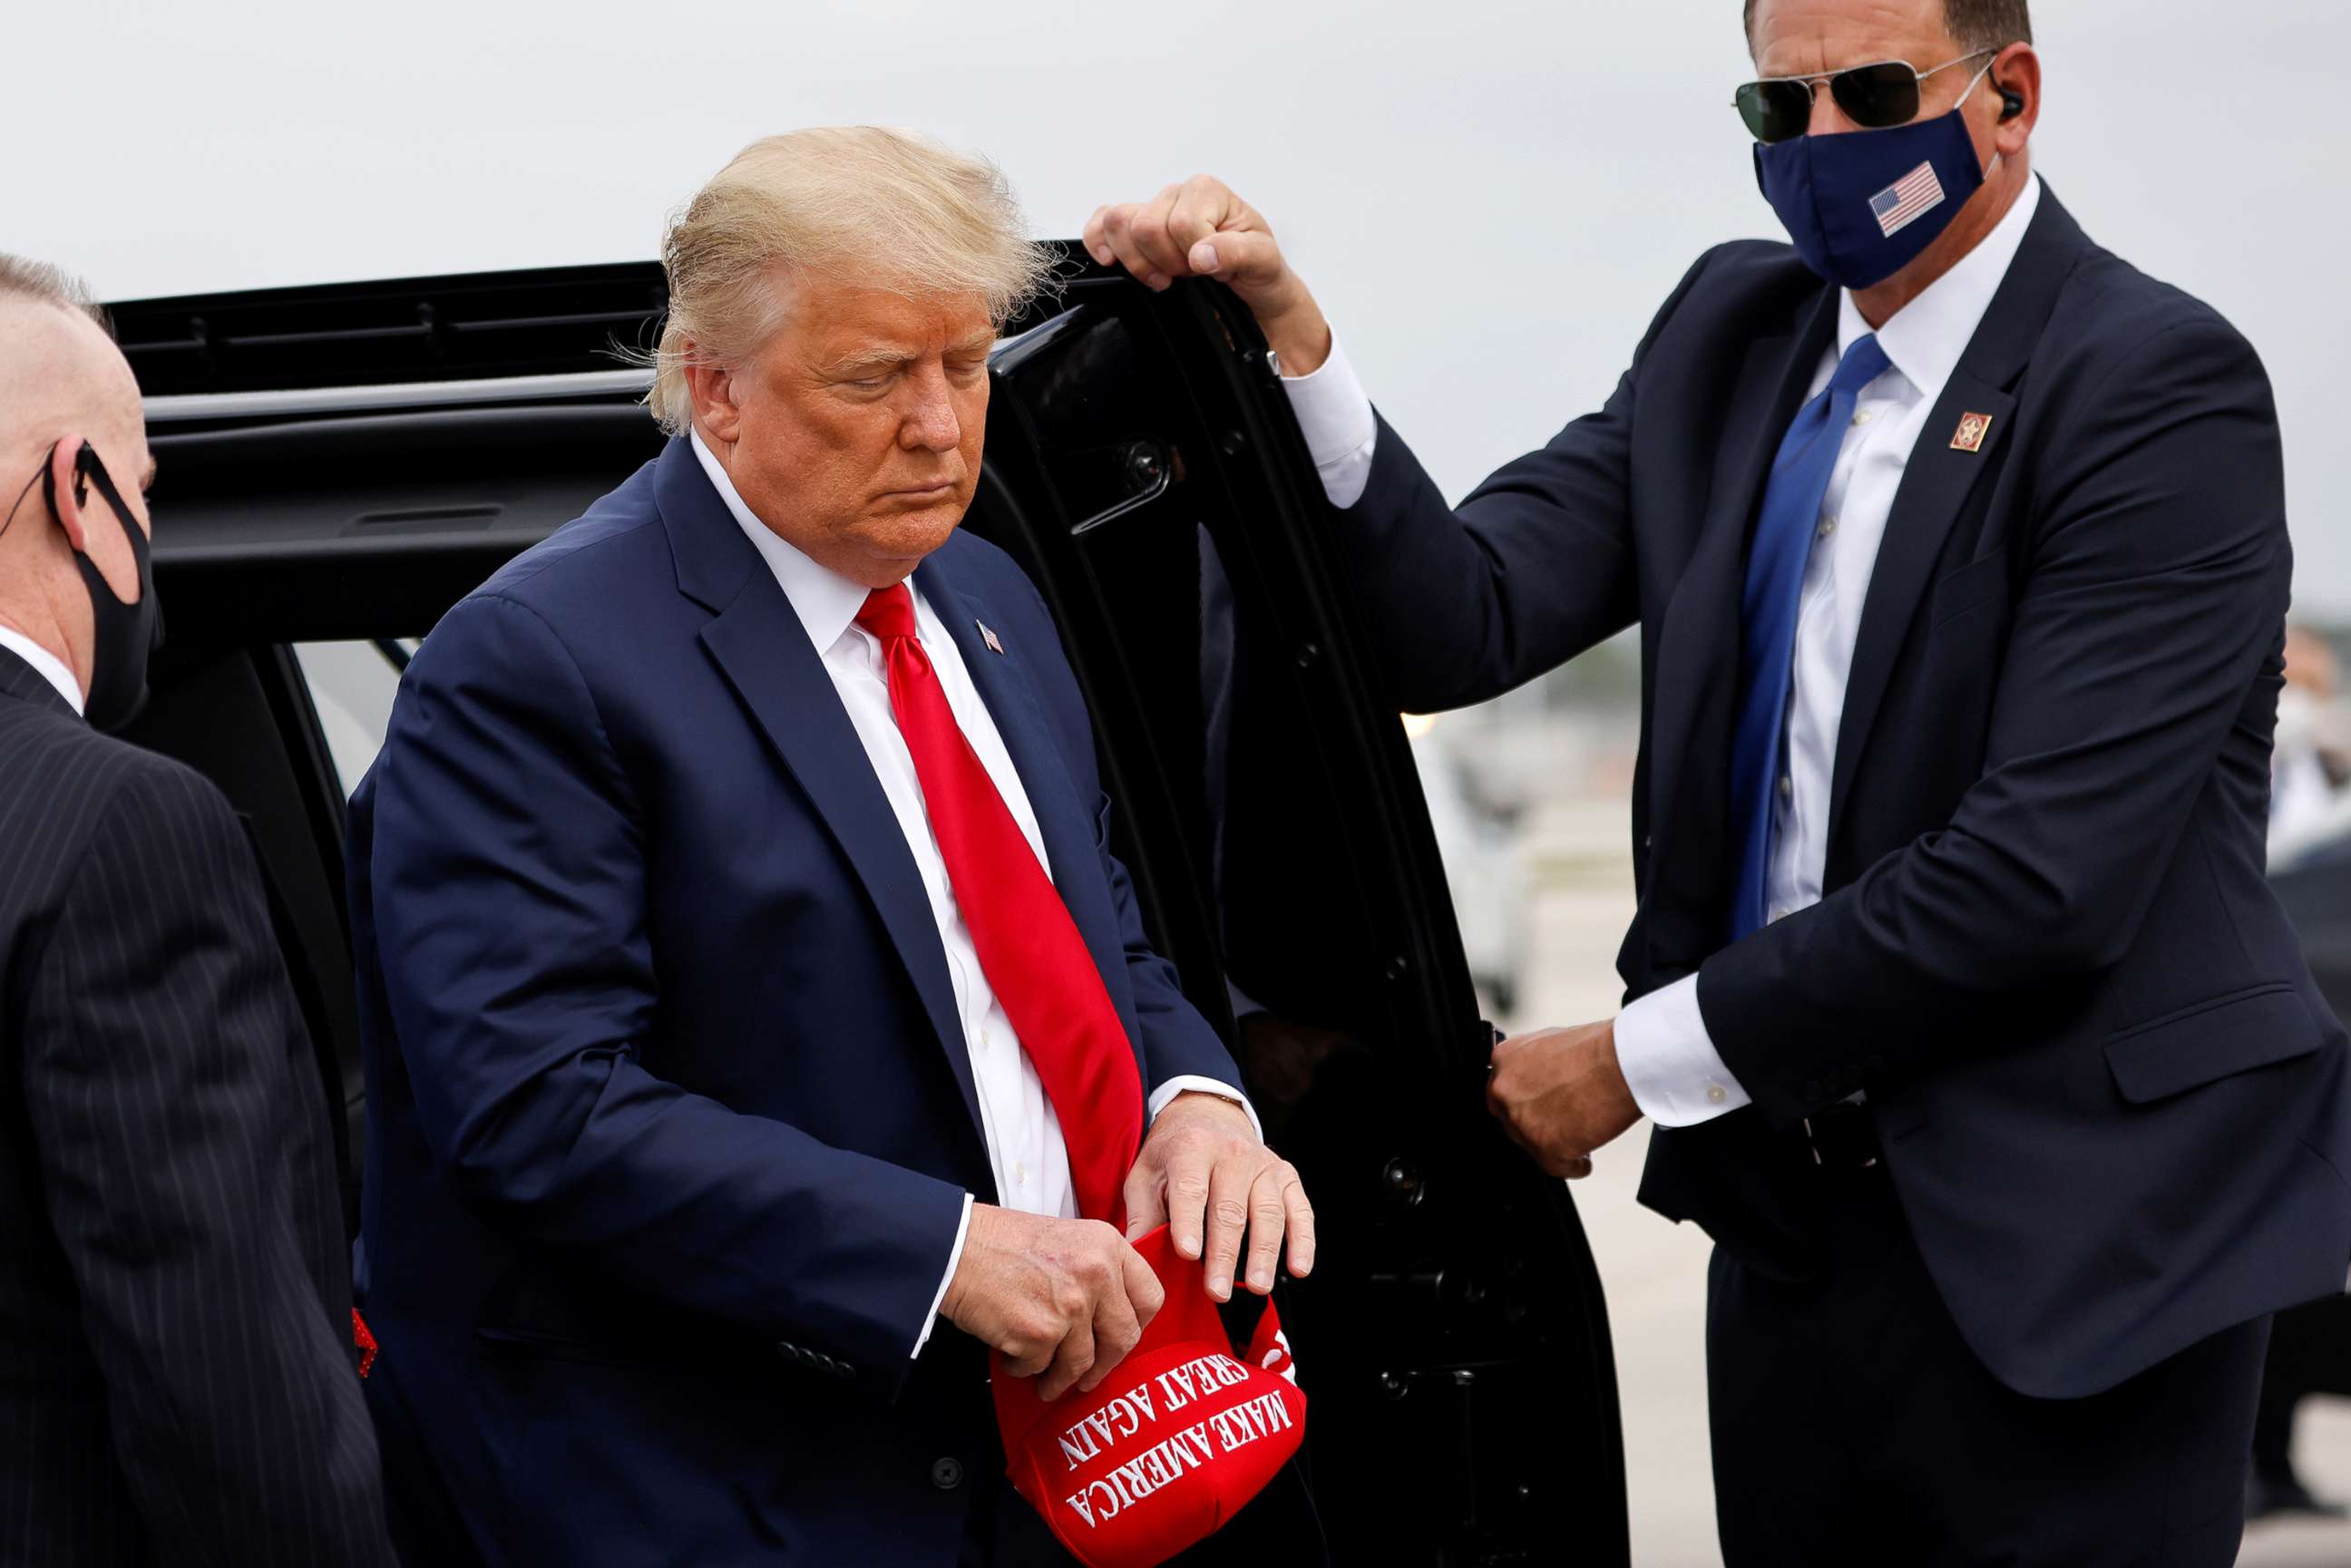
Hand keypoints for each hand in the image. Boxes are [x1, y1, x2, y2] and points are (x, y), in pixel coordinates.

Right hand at [940, 1205, 1164, 1400]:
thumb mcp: (1067, 1238)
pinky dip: (1026, 1369)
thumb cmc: (1002, 1242)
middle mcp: (1097, 1274)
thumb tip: (1111, 1315)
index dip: (1139, 1323)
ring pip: (1082, 1362)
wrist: (956, 1246)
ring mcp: (1071, 1306)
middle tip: (1089, 1376)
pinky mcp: (1040, 1333)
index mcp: (1108, 1245)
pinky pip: (1042, 1367)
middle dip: (1105, 1364)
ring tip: (1045, 1378)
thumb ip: (1097, 1270)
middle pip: (1124, 1337)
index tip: (1123, 1337)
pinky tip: (1013, 1355)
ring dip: (1062, 1377)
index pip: (1150, 1296)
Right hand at [1084, 176, 1333, 374]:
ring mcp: (1152, 209)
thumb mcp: (1263, 260)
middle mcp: (1176, 194)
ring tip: (1165, 276)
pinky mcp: (1134, 228)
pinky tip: (1111, 261)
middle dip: (1166, 261)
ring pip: (1119, 224)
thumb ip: (1236, 252)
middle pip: (1146, 225)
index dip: (1191, 256)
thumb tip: (1201, 253)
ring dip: (1139, 262)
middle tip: (1189, 275)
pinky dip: (1100, 242)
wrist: (1252, 284)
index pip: (1181, 223)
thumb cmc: (1257, 267)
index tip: (1210, 268)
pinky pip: (1101, 223)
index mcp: (1207, 191)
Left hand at [1123, 1091, 1314, 1301]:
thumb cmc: (1172, 1157)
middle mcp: (1231, 1152)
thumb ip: (1142, 1216)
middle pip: (1230, 1208)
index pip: (1191, 1188)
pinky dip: (1302, 1241)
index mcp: (1191, 1148)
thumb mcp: (1146, 1176)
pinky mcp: (1287, 1176)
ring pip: (1268, 1212)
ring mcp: (1264, 1164)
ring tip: (1256, 1288)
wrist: (1207, 1116)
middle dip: (1224, 1253)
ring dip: (1264, 1253)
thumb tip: (1136, 1261)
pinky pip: (1300, 1211)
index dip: (1189, 1221)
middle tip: (1217, 1292)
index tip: (1187, 1254)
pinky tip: (1298, 1269)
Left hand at [1486, 1020, 1642, 1179]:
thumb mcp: (1551, 1043)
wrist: (1620, 1063)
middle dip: (1539, 1126)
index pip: (1504, 1094)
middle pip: (1514, 1122)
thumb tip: (1539, 1082)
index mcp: (1505, 1060)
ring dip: (1557, 1145)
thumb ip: (1534, 1065)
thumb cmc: (1598, 1050)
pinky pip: (1557, 1167)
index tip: (1543, 1110)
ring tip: (1582, 1133)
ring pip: (1533, 1146)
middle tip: (1565, 1123)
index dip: (1528, 1105)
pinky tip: (1585, 1157)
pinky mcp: (1544, 1147)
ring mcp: (1521, 1120)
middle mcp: (1505, 1090)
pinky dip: (1574, 1166)